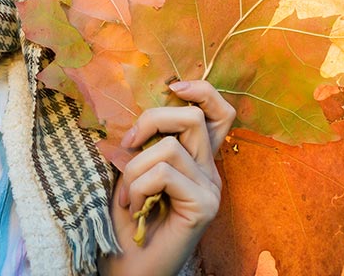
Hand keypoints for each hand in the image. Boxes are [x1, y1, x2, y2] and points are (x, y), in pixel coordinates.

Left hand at [100, 80, 236, 275]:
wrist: (126, 269)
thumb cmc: (125, 222)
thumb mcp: (131, 171)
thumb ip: (144, 143)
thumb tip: (135, 113)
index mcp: (196, 160)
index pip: (218, 113)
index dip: (201, 91)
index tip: (173, 87)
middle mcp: (209, 172)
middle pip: (193, 117)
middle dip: (152, 120)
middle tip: (127, 145)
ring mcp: (210, 189)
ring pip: (171, 147)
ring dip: (134, 168)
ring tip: (127, 196)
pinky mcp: (204, 206)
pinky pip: (165, 173)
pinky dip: (140, 186)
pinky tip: (135, 207)